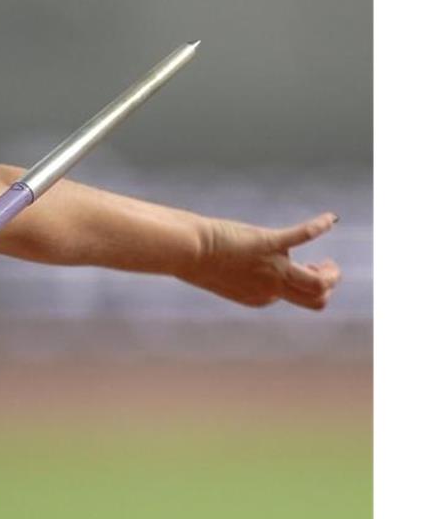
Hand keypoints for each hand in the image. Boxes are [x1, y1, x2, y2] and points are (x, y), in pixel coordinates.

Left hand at [181, 212, 341, 309]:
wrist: (186, 250)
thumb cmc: (196, 259)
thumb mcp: (222, 273)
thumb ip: (240, 274)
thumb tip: (241, 263)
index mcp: (258, 298)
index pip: (292, 298)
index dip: (300, 284)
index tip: (297, 266)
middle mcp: (269, 288)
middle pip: (314, 300)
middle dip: (326, 286)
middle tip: (324, 268)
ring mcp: (271, 268)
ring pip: (318, 284)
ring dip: (331, 273)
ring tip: (329, 261)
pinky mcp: (269, 243)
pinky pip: (302, 236)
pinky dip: (318, 226)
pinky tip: (330, 218)